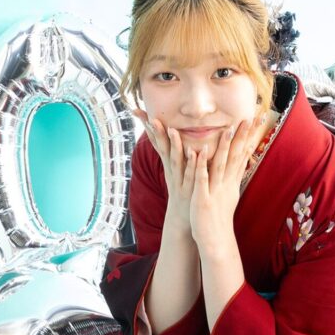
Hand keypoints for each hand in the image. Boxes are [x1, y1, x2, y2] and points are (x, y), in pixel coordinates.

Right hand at [133, 108, 196, 234]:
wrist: (185, 223)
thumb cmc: (185, 196)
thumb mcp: (178, 174)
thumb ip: (178, 157)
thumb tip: (176, 140)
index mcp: (169, 165)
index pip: (157, 142)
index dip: (149, 127)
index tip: (138, 111)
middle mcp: (172, 171)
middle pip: (162, 148)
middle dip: (156, 132)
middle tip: (150, 116)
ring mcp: (179, 180)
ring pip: (176, 159)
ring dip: (174, 144)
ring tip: (172, 129)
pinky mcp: (190, 189)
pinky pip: (192, 174)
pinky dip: (193, 164)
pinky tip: (195, 153)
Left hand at [189, 117, 261, 253]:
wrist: (215, 240)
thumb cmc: (218, 217)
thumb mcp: (228, 194)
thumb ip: (232, 178)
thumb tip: (239, 165)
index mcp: (232, 181)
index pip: (242, 155)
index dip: (249, 137)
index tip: (256, 121)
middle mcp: (227, 184)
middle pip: (236, 156)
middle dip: (242, 137)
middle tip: (249, 118)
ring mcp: (216, 191)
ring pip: (220, 165)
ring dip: (223, 147)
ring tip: (226, 130)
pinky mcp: (203, 199)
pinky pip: (202, 180)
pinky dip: (200, 166)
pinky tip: (199, 153)